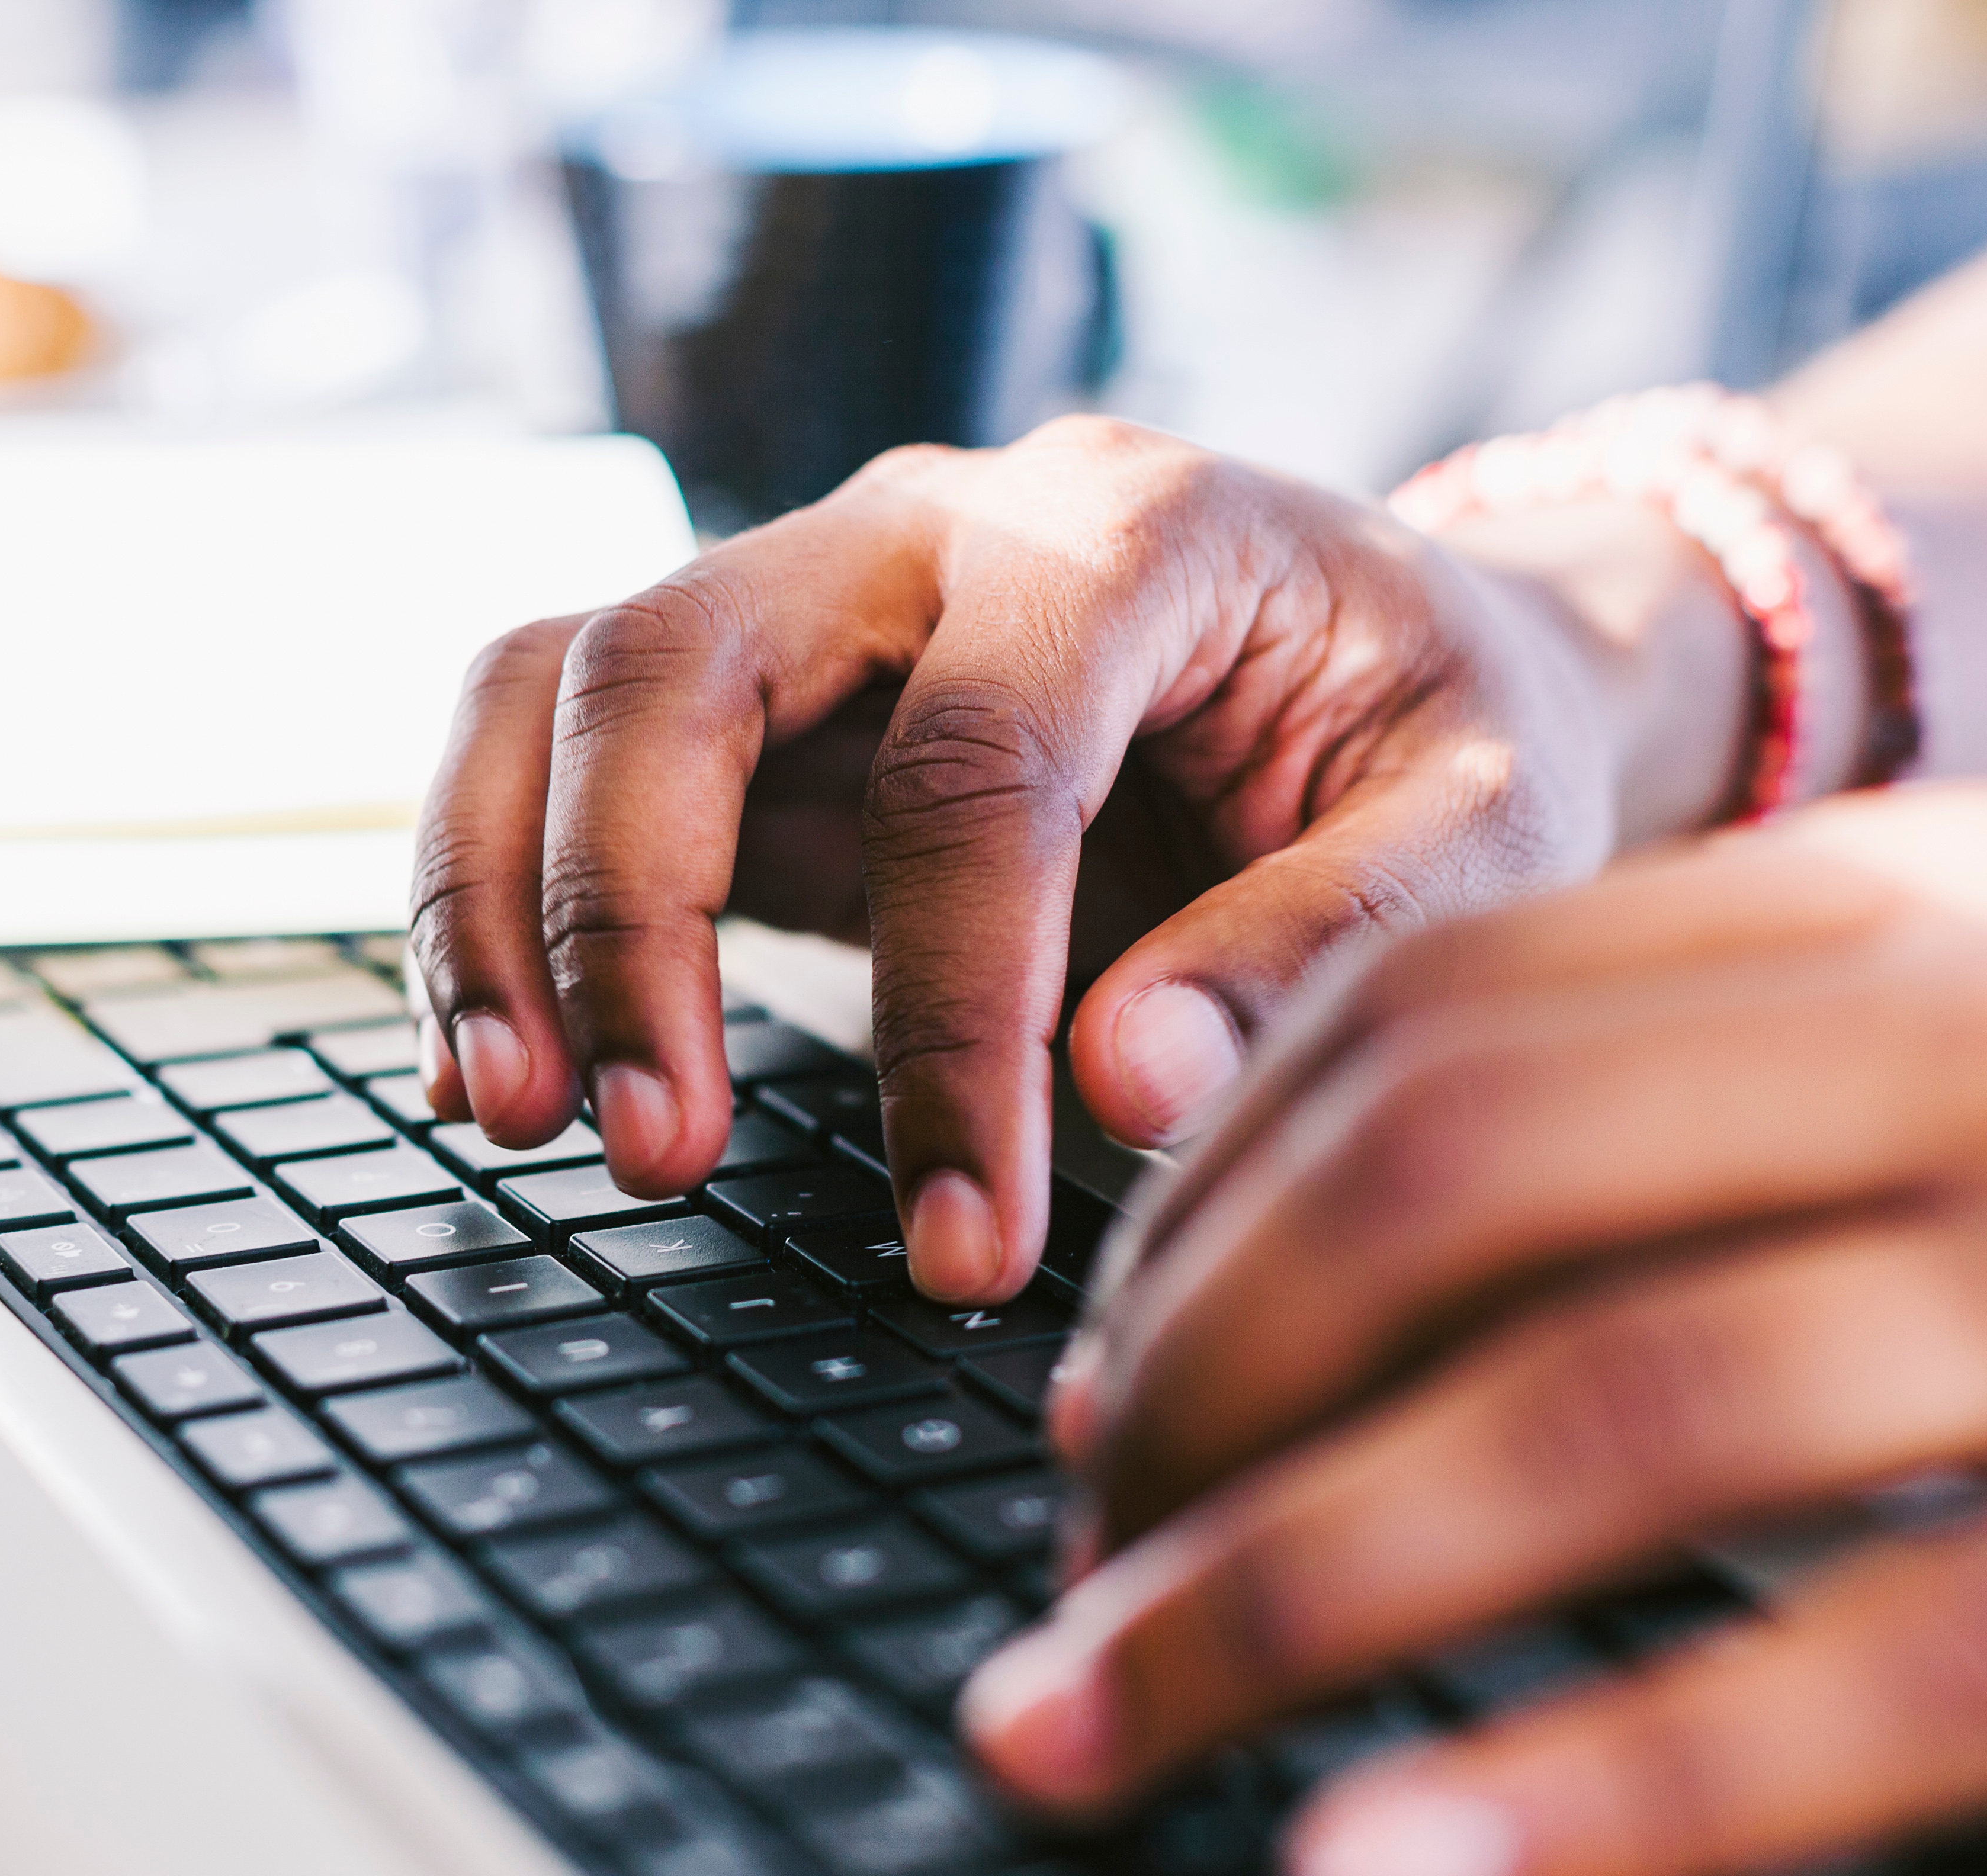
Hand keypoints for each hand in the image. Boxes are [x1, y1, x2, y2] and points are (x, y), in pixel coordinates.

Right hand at [408, 417, 1748, 1301]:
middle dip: (624, 921)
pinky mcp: (759, 703)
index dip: (950, 1018)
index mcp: (1127, 532)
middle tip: (656, 1156)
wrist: (1407, 654)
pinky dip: (494, 901)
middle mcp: (930, 528)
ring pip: (559, 686)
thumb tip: (1123, 1090)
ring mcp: (817, 599)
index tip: (968, 1236)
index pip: (973, 770)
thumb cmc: (1450, 735)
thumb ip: (1331, 946)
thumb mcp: (1492, 824)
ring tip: (521, 1120)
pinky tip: (509, 1074)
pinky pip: (553, 753)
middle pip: (675, 662)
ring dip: (504, 904)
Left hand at [964, 784, 1986, 1875]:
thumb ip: (1733, 1080)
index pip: (1447, 1016)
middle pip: (1465, 1186)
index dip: (1212, 1214)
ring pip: (1611, 1416)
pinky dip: (1600, 1787)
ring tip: (1087, 1732)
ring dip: (1293, 1594)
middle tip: (1064, 1568)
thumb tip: (1324, 1219)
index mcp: (1937, 908)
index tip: (1095, 1386)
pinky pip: (1881, 1672)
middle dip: (1196, 1391)